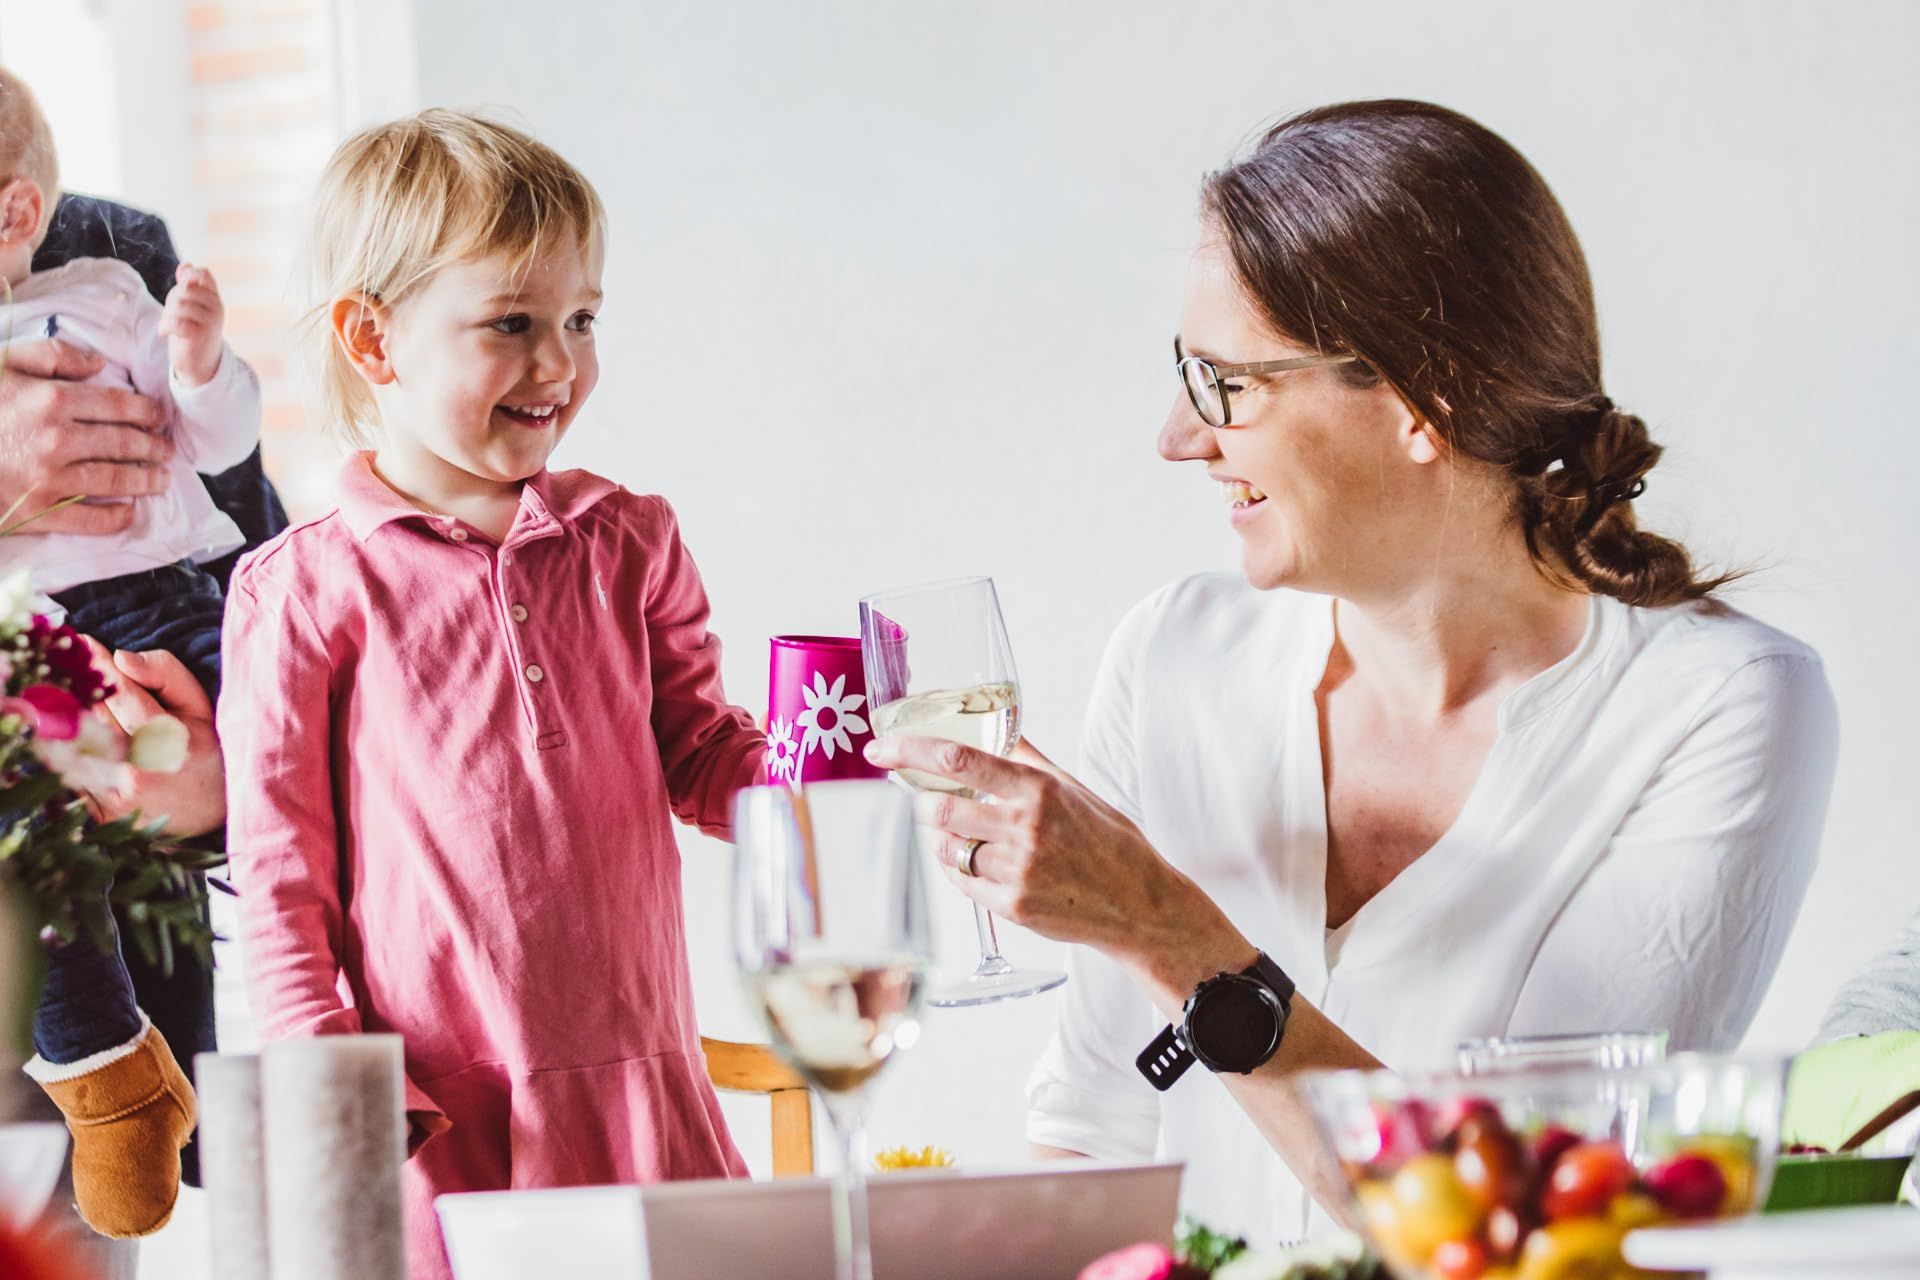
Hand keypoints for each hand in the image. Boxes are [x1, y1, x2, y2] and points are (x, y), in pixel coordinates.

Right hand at [0, 339, 170, 532]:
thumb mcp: (5, 363)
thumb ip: (54, 355)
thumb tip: (100, 364)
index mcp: (54, 400)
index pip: (120, 407)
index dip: (148, 413)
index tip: (160, 418)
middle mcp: (59, 439)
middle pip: (125, 444)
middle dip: (153, 448)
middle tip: (168, 450)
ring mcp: (51, 477)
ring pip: (116, 480)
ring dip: (145, 481)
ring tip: (161, 479)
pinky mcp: (39, 509)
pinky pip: (88, 518)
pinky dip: (115, 518)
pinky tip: (128, 513)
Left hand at [78, 641, 225, 837]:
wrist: (219, 814)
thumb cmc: (209, 751)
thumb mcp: (200, 706)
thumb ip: (166, 674)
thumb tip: (121, 658)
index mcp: (168, 739)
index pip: (120, 693)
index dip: (99, 665)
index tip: (83, 643)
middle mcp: (137, 770)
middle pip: (91, 716)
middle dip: (83, 692)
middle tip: (76, 671)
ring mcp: (115, 798)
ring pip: (75, 745)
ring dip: (74, 724)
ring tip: (77, 706)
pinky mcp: (100, 816)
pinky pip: (72, 774)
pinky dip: (73, 755)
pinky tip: (83, 745)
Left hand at [159, 263, 224, 386]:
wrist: (201, 364)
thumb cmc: (193, 332)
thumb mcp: (192, 306)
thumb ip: (188, 286)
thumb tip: (186, 264)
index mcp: (214, 298)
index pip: (203, 275)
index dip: (188, 276)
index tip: (179, 290)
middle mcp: (216, 308)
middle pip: (185, 290)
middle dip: (171, 300)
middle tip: (170, 314)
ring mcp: (210, 322)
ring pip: (179, 305)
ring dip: (166, 315)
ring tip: (167, 325)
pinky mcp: (200, 336)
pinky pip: (176, 322)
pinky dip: (165, 327)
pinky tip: (164, 332)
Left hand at [863, 735, 1220, 963]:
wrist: (1140, 903)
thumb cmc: (1109, 841)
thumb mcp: (1073, 788)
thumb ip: (1028, 760)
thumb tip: (998, 727)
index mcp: (1038, 790)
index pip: (959, 759)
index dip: (910, 751)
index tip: (880, 749)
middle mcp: (1025, 829)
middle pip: (941, 808)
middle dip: (921, 802)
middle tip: (919, 797)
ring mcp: (1017, 871)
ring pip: (947, 848)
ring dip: (942, 837)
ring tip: (964, 833)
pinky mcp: (1012, 906)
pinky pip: (962, 882)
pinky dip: (960, 868)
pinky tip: (979, 862)